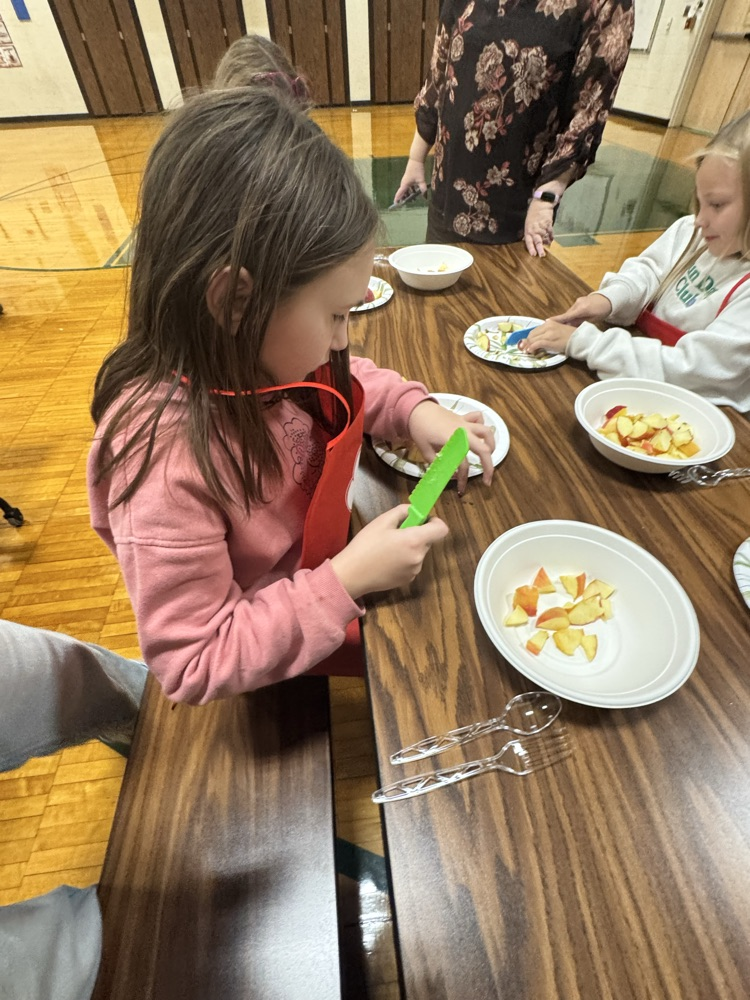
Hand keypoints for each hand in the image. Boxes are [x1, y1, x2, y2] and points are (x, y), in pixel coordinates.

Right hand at [330, 505, 447, 599]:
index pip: (441, 530)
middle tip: (395, 533)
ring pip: (418, 553)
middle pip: (427, 541)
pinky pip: (412, 565)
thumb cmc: (365, 545)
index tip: (421, 520)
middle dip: (416, 535)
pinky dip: (404, 560)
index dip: (435, 522)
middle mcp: (419, 557)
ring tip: (387, 549)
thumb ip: (402, 511)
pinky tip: (386, 561)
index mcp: (415, 541)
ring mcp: (414, 571)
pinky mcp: (408, 580)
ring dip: (409, 548)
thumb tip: (413, 512)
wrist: (352, 574)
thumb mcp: (382, 521)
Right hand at [394, 158, 427, 204]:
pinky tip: (416, 192)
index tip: (396, 204)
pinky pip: (408, 187)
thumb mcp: (421, 180)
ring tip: (414, 199)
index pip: (399, 194)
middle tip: (409, 203)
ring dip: (409, 195)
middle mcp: (403, 183)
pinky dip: (411, 190)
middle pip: (403, 193)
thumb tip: (425, 196)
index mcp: (404, 185)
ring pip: (406, 190)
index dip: (397, 199)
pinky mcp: (408, 179)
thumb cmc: (417, 170)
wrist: (416, 160)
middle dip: (405, 199)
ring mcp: (406, 181)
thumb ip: (423, 189)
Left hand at [407, 399, 495, 494]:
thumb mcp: (425, 450)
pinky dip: (481, 425)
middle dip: (488, 467)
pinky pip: (478, 418)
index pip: (462, 464)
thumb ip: (437, 464)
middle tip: (487, 481)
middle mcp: (463, 432)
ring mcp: (465, 424)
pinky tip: (478, 434)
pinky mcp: (463, 418)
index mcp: (453, 442)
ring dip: (491, 444)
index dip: (462, 478)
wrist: (416, 410)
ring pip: (486, 432)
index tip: (461, 488)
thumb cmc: (420, 430)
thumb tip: (446, 475)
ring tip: (489, 455)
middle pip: (483, 450)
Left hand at [521, 319, 576, 355]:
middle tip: (523, 348)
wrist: (579, 339)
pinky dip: (532, 347)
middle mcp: (548, 326)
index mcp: (550, 323)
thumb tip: (540, 338)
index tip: (526, 343)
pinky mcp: (549, 340)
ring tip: (525, 351)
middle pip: (532, 334)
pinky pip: (537, 343)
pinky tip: (530, 351)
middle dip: (526, 342)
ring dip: (527, 345)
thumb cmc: (571, 336)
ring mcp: (548, 333)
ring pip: (533, 339)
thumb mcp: (558, 330)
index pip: (535, 330)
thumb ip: (549, 332)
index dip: (529, 337)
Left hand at [523, 200, 554, 256]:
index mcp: (528, 230)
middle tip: (542, 255)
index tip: (533, 254)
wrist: (541, 204)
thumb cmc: (533, 214)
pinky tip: (551, 240)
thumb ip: (529, 233)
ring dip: (546, 243)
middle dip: (540, 249)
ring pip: (545, 238)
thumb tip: (528, 241)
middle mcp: (535, 230)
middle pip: (537, 241)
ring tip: (547, 246)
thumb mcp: (528, 223)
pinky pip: (550, 233)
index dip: (531, 248)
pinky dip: (551, 237)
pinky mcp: (549, 224)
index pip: (529, 241)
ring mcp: (542, 227)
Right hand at [549, 292, 611, 324]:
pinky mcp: (579, 300)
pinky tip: (575, 319)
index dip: (557, 320)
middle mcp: (578, 303)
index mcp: (582, 309)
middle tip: (558, 330)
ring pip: (570, 312)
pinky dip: (573, 315)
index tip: (547, 322)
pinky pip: (573, 309)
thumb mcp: (593, 320)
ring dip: (569, 319)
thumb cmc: (603, 311)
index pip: (567, 316)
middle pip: (567, 315)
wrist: (609, 299)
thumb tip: (569, 327)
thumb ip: (580, 323)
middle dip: (564, 322)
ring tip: (569, 326)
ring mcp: (578, 301)